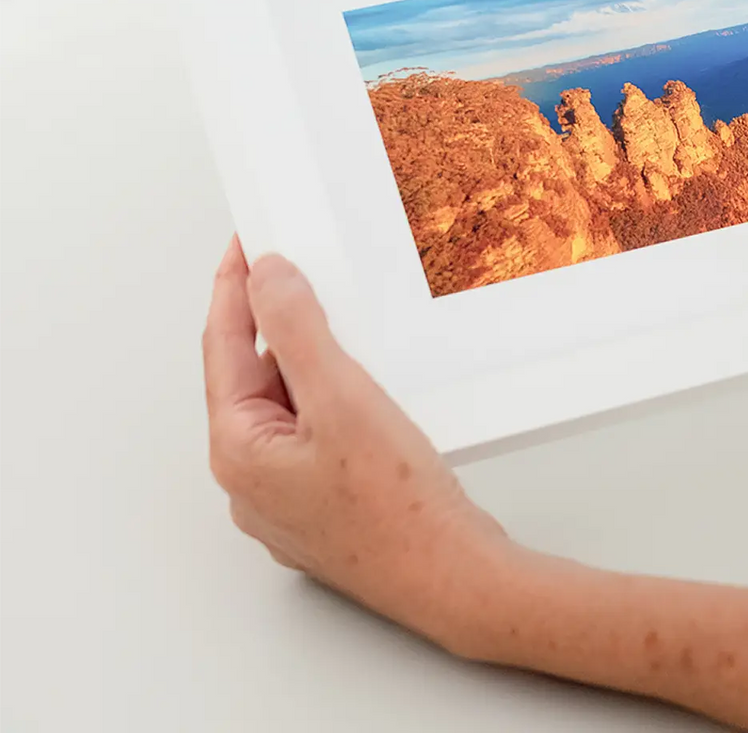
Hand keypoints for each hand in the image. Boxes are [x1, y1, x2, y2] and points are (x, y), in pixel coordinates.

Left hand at [202, 239, 511, 649]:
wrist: (453, 578)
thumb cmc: (398, 508)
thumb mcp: (342, 400)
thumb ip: (296, 331)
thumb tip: (265, 279)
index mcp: (239, 451)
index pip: (222, 348)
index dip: (233, 288)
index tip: (246, 242)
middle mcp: (254, 480)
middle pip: (253, 378)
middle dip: (275, 323)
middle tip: (302, 270)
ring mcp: (290, 499)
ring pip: (290, 408)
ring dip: (312, 361)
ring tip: (346, 323)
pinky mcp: (330, 506)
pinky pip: (318, 435)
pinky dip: (335, 398)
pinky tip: (371, 385)